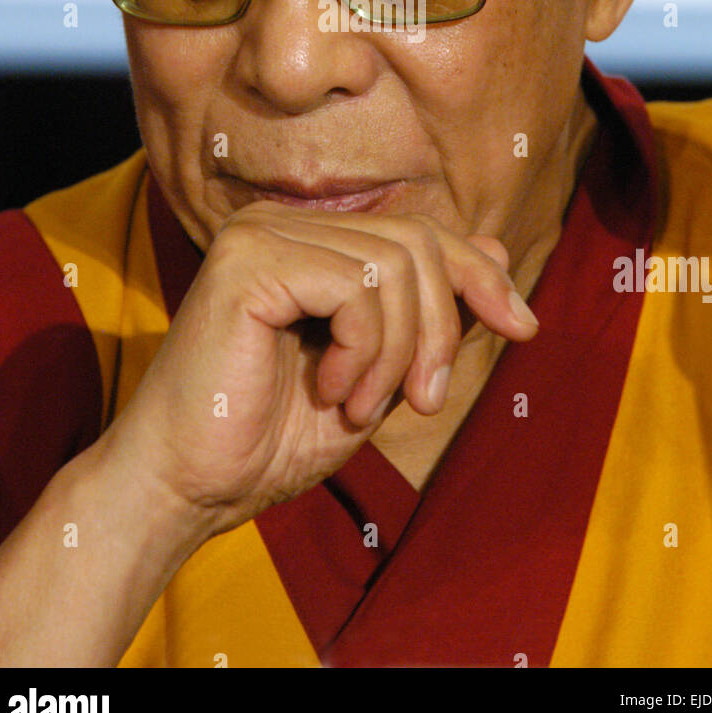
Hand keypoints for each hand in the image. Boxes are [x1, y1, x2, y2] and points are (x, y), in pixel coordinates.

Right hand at [105, 204, 538, 539]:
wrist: (187, 489)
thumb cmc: (269, 440)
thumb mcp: (378, 373)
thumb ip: (426, 311)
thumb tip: (498, 248)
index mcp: (306, 240)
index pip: (419, 233)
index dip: (480, 275)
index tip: (525, 327)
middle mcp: (280, 222)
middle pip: (417, 241)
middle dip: (441, 326)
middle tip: (423, 400)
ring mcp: (260, 233)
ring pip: (393, 264)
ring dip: (397, 352)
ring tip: (362, 406)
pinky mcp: (248, 259)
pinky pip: (355, 286)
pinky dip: (364, 352)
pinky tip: (331, 392)